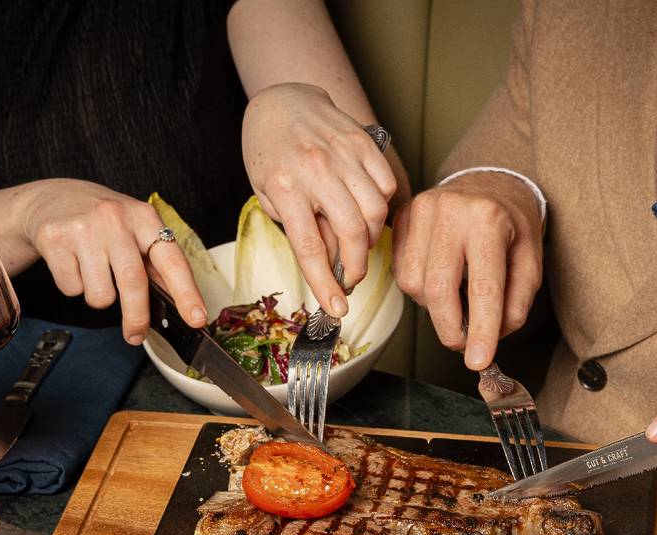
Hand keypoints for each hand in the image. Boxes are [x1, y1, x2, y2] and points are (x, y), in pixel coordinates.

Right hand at [12, 178, 206, 343]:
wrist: (49, 198)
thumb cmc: (101, 220)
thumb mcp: (134, 229)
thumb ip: (155, 263)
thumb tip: (178, 304)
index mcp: (144, 217)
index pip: (172, 260)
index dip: (187, 293)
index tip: (197, 319)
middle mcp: (115, 218)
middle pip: (134, 283)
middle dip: (137, 317)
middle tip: (136, 335)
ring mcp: (83, 228)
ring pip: (100, 295)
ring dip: (100, 297)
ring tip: (94, 274)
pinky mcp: (54, 239)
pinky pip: (72, 289)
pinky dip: (74, 287)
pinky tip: (73, 264)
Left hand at [242, 82, 396, 315]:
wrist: (281, 103)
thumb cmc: (271, 154)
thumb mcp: (270, 195)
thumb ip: (300, 226)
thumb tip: (332, 260)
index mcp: (284, 186)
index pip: (309, 247)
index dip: (324, 282)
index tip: (337, 308)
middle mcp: (316, 169)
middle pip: (352, 231)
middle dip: (357, 265)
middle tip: (351, 277)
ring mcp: (343, 153)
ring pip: (375, 210)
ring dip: (371, 237)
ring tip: (357, 241)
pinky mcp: (363, 142)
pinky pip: (386, 184)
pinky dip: (382, 206)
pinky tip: (365, 209)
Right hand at [391, 171, 541, 368]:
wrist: (489, 182)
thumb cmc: (512, 223)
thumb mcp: (530, 260)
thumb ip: (517, 301)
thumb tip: (493, 336)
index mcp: (489, 219)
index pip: (483, 287)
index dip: (481, 330)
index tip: (479, 361)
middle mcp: (451, 211)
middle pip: (439, 290)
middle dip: (450, 329)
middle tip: (463, 344)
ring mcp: (420, 211)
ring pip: (414, 285)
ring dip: (435, 307)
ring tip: (456, 296)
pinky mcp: (402, 217)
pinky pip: (401, 272)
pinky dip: (419, 289)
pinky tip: (439, 279)